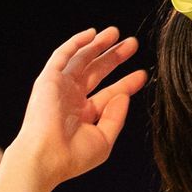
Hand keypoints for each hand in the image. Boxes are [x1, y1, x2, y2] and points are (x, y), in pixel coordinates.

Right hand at [9, 27, 146, 189]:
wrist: (47, 157)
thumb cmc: (73, 156)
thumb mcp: (104, 138)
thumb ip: (116, 116)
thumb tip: (125, 95)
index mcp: (85, 114)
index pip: (110, 93)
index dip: (127, 83)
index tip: (143, 74)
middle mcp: (72, 98)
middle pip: (97, 72)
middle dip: (114, 57)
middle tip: (133, 44)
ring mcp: (60, 88)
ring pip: (82, 60)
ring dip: (98, 45)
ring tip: (116, 33)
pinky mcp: (49, 80)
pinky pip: (64, 56)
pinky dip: (77, 43)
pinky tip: (92, 34)